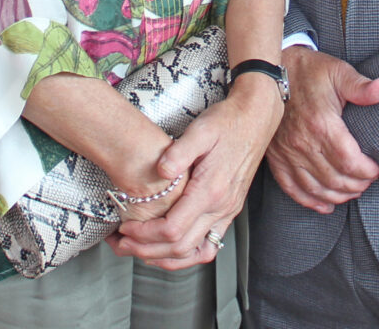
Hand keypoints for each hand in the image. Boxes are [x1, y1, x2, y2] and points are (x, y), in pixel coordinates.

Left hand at [112, 77, 283, 269]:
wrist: (255, 119)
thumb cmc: (227, 122)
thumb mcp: (201, 130)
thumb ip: (179, 152)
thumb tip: (160, 170)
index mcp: (211, 190)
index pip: (173, 228)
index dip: (145, 234)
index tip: (125, 228)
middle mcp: (221, 207)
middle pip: (181, 246)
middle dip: (147, 250)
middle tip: (122, 244)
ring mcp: (227, 212)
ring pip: (196, 253)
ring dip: (166, 258)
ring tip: (140, 252)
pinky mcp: (229, 211)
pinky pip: (209, 246)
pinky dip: (187, 255)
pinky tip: (170, 249)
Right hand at [264, 45, 378, 213]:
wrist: (270, 72)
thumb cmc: (307, 72)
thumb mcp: (337, 72)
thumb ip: (361, 86)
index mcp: (322, 125)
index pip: (350, 162)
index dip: (367, 171)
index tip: (377, 168)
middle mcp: (303, 144)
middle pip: (336, 180)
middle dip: (357, 185)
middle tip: (368, 181)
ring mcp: (288, 154)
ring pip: (317, 189)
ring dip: (338, 196)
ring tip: (352, 191)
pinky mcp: (277, 158)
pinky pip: (293, 188)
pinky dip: (310, 201)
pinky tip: (325, 204)